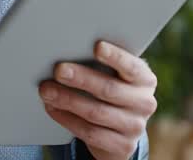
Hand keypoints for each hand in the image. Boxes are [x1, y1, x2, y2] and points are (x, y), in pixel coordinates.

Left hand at [38, 41, 155, 159]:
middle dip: (81, 79)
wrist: (121, 129)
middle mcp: (145, 103)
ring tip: (47, 90)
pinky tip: (53, 108)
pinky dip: (67, 119)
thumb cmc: (112, 89)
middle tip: (59, 70)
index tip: (97, 46)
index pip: (131, 66)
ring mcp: (135, 126)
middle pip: (109, 89)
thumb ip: (101, 65)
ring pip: (96, 112)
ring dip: (68, 100)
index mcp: (145, 80)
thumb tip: (68, 51)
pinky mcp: (122, 146)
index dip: (115, 56)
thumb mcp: (115, 76)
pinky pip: (90, 133)